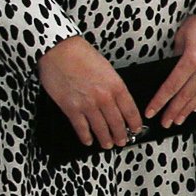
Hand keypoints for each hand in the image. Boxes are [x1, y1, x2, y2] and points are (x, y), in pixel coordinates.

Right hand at [40, 36, 141, 150]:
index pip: (131, 111)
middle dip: (122, 135)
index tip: (136, 129)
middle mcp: (104, 98)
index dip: (135, 123)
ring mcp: (87, 105)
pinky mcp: (70, 108)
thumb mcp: (107, 69)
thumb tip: (118, 102)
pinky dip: (86, 136)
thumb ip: (114, 86)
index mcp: (117, 86)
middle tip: (124, 141)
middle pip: (117, 123)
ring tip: (109, 145)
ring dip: (106, 139)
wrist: (59, 50)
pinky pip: (81, 127)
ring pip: (101, 128)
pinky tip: (88, 141)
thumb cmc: (82, 55)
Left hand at [144, 15, 195, 126]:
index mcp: (193, 58)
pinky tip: (195, 106)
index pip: (172, 85)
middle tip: (164, 123)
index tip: (152, 111)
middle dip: (174, 111)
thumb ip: (176, 55)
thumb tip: (171, 69)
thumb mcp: (182, 35)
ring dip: (188, 109)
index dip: (161, 100)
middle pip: (186, 95)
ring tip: (178, 120)